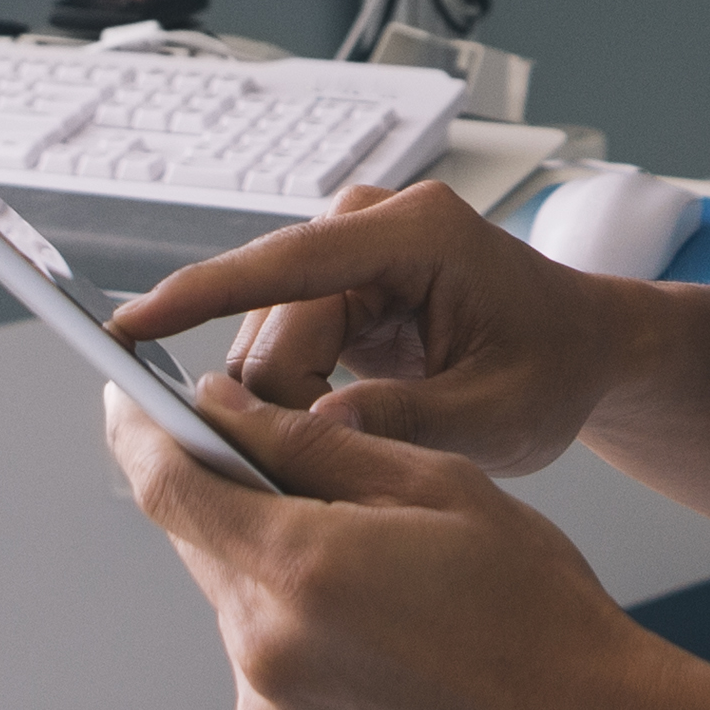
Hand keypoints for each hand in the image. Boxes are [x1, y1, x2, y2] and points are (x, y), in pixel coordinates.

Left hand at [101, 370, 686, 709]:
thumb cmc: (534, 607)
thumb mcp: (438, 488)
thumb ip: (315, 445)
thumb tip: (221, 408)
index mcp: (301, 570)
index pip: (170, 486)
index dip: (136, 431)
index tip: (122, 397)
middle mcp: (265, 652)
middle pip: (204, 546)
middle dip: (236, 500)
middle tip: (300, 475)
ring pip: (239, 609)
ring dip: (279, 575)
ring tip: (382, 579)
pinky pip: (268, 672)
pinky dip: (302, 639)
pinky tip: (385, 640)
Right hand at [108, 182, 634, 473]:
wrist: (583, 346)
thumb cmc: (555, 368)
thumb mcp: (499, 414)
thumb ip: (406, 423)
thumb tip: (313, 433)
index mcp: (415, 234)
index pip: (284, 265)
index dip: (199, 298)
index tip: (126, 329)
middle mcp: (367, 226)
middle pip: (268, 331)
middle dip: (280, 414)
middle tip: (333, 483)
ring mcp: (346, 251)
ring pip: (263, 350)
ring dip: (288, 414)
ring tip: (356, 458)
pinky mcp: (332, 285)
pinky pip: (280, 353)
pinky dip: (294, 405)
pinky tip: (337, 437)